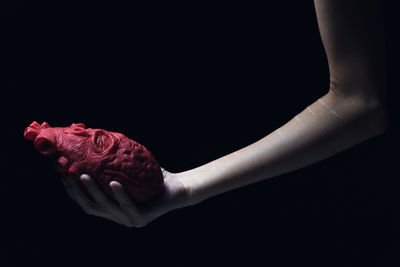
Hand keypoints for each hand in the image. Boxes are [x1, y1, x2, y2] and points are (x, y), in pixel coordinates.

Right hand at [61, 169, 188, 227]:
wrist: (178, 186)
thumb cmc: (151, 175)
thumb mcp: (127, 167)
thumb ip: (110, 161)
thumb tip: (90, 138)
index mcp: (111, 207)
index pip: (85, 200)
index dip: (71, 188)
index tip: (60, 172)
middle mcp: (117, 216)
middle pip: (90, 206)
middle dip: (76, 190)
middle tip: (67, 174)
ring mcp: (128, 220)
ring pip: (105, 207)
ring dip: (92, 191)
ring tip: (83, 175)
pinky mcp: (141, 219)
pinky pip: (128, 206)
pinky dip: (119, 194)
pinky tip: (113, 183)